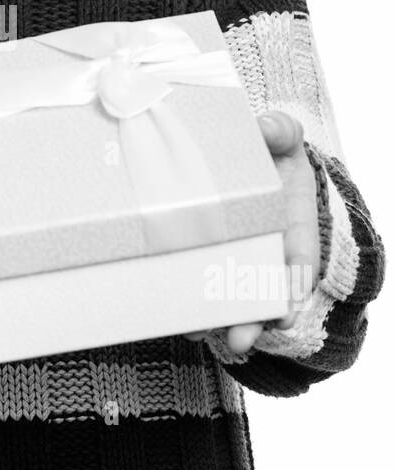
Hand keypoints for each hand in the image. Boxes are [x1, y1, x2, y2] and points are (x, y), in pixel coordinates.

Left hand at [185, 110, 321, 354]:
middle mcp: (264, 249)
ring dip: (214, 320)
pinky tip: (171, 319)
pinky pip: (196, 282)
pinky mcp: (201, 256)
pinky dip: (186, 303)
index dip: (293, 288)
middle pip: (262, 292)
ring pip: (228, 296)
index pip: (298, 261)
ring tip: (195, 333)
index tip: (287, 311)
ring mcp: (233, 257)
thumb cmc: (266, 151)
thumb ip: (280, 131)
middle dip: (252, 320)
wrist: (236, 155)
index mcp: (291, 224)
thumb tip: (268, 129)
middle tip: (239, 340)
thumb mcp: (280, 137)